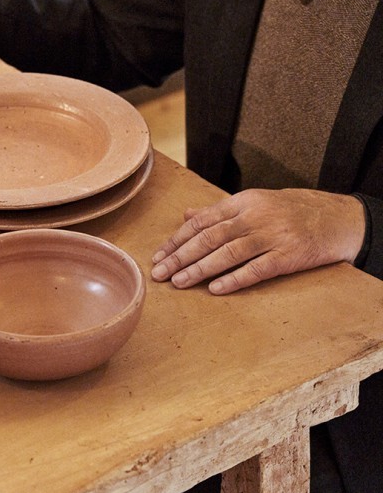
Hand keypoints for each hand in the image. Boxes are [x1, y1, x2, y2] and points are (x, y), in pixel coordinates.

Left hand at [151, 188, 365, 294]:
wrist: (335, 218)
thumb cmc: (286, 211)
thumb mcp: (252, 203)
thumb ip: (218, 212)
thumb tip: (186, 216)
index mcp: (241, 202)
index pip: (201, 222)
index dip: (177, 240)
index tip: (158, 256)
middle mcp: (253, 217)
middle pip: (209, 238)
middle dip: (180, 257)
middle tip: (159, 273)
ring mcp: (272, 236)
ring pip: (228, 254)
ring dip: (200, 269)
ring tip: (179, 282)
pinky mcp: (288, 256)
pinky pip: (257, 269)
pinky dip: (234, 279)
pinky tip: (215, 289)